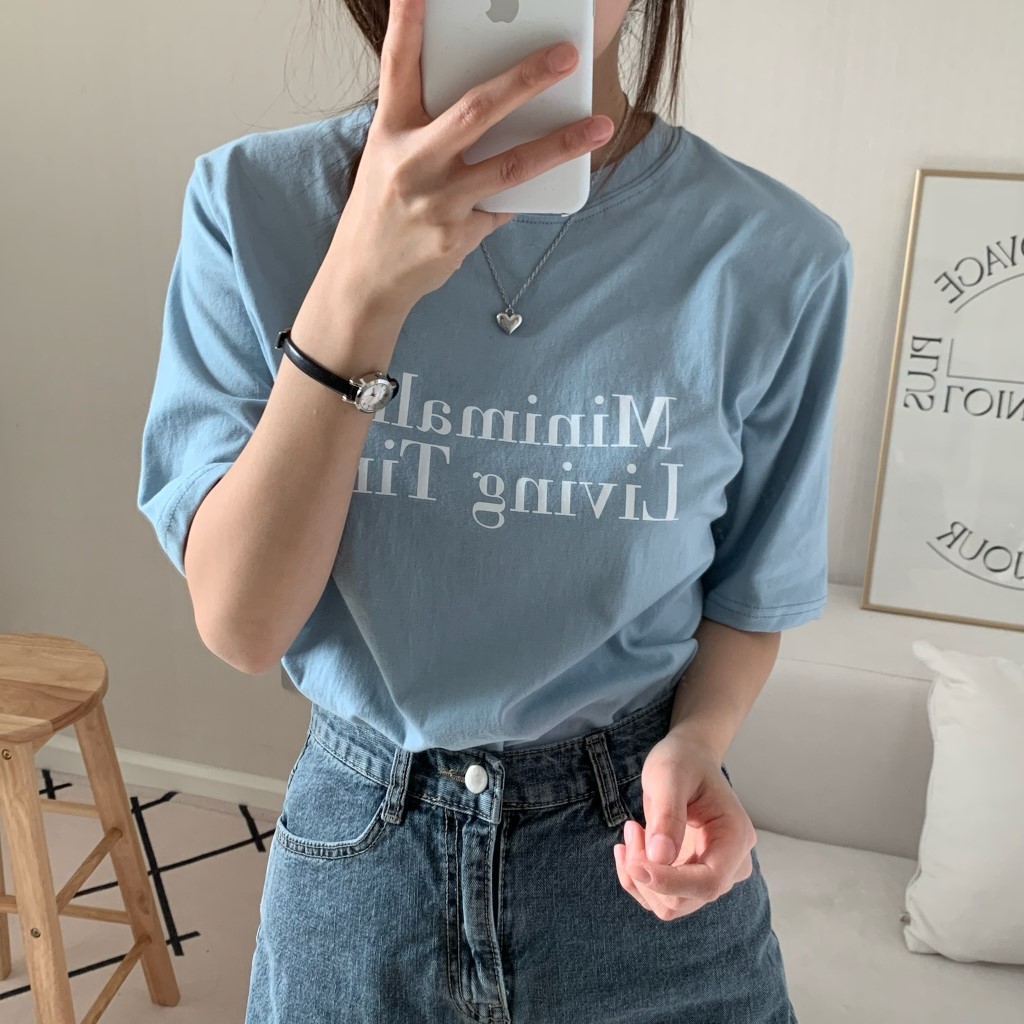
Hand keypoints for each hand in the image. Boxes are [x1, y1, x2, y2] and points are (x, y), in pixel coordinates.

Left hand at [612, 729, 756, 920]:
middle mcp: (730, 863)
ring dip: (639, 875)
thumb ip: (667, 814)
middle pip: (685, 899)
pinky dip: (637, 878)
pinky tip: (630, 845)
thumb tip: (660, 857)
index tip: (633, 863)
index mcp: (735, 837)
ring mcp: (712, 873)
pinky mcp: (692, 877)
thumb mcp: (669, 775)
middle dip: (647, 873)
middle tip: (631, 828)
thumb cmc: (683, 761)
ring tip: (631, 830)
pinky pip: (660, 896)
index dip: (669, 883)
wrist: (689, 759)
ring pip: (669, 904)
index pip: (708, 882)